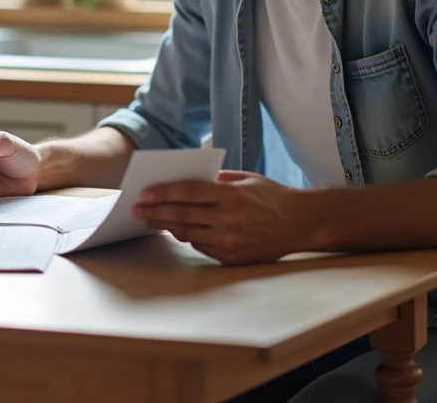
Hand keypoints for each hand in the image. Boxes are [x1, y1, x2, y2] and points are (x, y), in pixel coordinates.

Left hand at [131, 170, 314, 264]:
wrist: (300, 223)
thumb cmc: (272, 196)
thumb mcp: (246, 179)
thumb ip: (217, 180)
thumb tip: (185, 182)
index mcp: (231, 195)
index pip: (188, 192)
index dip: (163, 193)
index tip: (144, 193)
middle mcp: (229, 219)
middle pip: (182, 215)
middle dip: (155, 212)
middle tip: (136, 210)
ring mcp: (230, 240)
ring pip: (187, 233)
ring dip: (166, 226)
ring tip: (151, 220)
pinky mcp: (232, 257)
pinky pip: (201, 247)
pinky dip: (188, 237)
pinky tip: (177, 230)